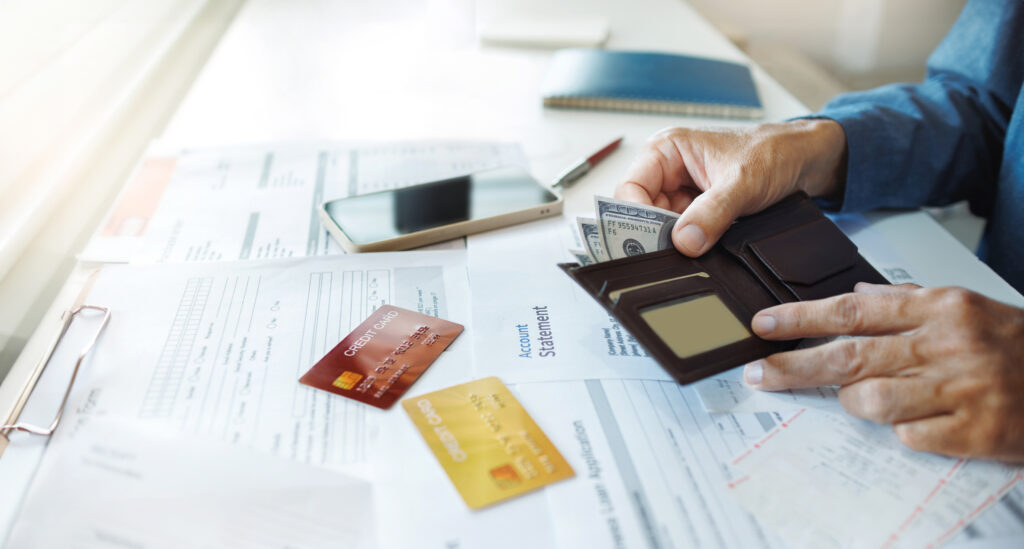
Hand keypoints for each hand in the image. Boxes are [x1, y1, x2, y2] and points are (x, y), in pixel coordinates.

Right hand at [614, 120, 846, 255]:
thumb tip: (685, 241)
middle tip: (676, 249)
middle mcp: (669, 170)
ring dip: (678, 239)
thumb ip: (711, 213)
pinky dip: (692, 242)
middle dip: (658, 232)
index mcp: (667, 149)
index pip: (629, 188)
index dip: (635, 216)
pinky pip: (683, 232)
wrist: (806, 160)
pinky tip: (706, 244)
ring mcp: (683, 192)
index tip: (653, 241)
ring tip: (699, 242)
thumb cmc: (774, 152)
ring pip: (662, 226)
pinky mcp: (698, 209)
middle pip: (642, 211)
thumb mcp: (742, 183)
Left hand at [744, 282, 1023, 460]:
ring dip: (854, 401)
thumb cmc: (1017, 345)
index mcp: (940, 308)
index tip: (763, 326)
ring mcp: (961, 389)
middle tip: (758, 373)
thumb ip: (907, 302)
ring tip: (862, 399)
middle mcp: (946, 344)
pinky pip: (910, 436)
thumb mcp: (965, 309)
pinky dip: (902, 432)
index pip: (852, 311)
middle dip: (794, 366)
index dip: (800, 318)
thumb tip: (854, 296)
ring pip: (872, 398)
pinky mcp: (975, 431)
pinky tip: (918, 422)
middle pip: (849, 355)